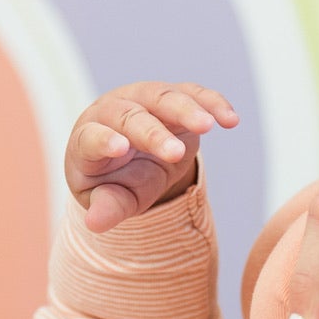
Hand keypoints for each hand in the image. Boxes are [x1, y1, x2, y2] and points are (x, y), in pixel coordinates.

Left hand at [65, 82, 239, 230]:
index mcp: (88, 137)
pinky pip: (193, 94)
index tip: (121, 149)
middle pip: (131, 115)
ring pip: (163, 97)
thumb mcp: (110, 198)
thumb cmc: (114, 179)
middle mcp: (113, 111)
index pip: (92, 136)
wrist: (133, 155)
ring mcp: (144, 99)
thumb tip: (95, 224)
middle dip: (154, 133)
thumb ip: (107, 207)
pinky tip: (231, 120)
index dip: (104, 140)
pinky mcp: (172, 96)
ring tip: (207, 125)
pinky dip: (212, 103)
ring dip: (186, 110)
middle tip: (175, 153)